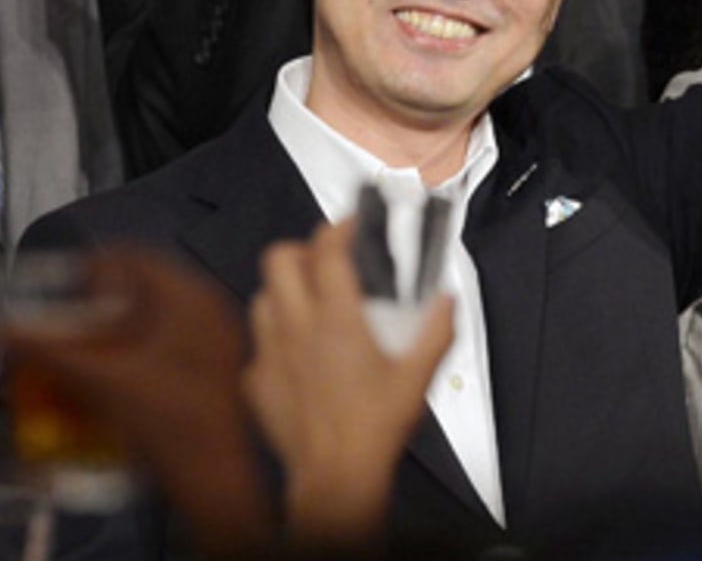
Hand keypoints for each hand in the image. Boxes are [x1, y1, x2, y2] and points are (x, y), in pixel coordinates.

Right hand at [1, 250, 268, 556]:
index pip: (133, 258)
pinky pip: (169, 346)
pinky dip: (135, 355)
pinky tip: (111, 379)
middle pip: (142, 292)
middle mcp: (210, 309)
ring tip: (80, 354)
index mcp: (190, 296)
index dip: (88, 270)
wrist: (210, 476)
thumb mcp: (97, 382)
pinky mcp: (215, 369)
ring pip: (155, 322)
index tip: (57, 288)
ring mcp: (218, 339)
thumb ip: (46, 351)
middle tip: (62, 327)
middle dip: (95, 309)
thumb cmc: (164, 421)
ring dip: (113, 335)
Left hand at [245, 221, 454, 547]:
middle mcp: (297, 329)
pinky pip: (256, 342)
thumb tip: (445, 300)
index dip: (340, 227)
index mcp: (338, 320)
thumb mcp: (420, 374)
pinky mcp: (256, 381)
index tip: (353, 225)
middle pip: (280, 259)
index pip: (328, 250)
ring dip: (284, 289)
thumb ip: (437, 329)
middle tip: (326, 257)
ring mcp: (270, 354)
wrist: (335, 477)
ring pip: (262, 296)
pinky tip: (296, 351)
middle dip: (303, 248)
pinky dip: (274, 336)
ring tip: (309, 300)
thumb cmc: (373, 430)